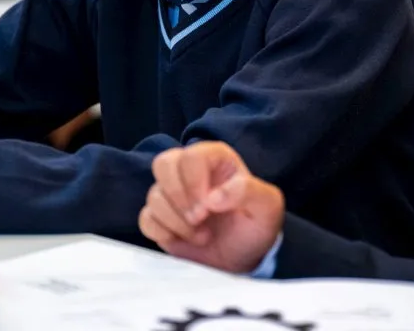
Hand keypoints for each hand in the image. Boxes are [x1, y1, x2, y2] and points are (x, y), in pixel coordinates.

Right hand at [139, 142, 284, 273]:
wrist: (247, 257)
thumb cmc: (258, 225)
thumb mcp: (268, 206)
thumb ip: (247, 191)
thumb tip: (212, 198)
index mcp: (215, 159)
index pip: (190, 156)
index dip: (194, 183)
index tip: (208, 208)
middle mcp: (190, 171)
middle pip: (163, 164)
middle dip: (178, 197)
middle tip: (199, 218)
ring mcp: (173, 195)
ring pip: (154, 196)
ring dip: (177, 222)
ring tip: (202, 235)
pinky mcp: (161, 220)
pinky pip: (146, 219)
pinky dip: (163, 232)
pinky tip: (185, 240)